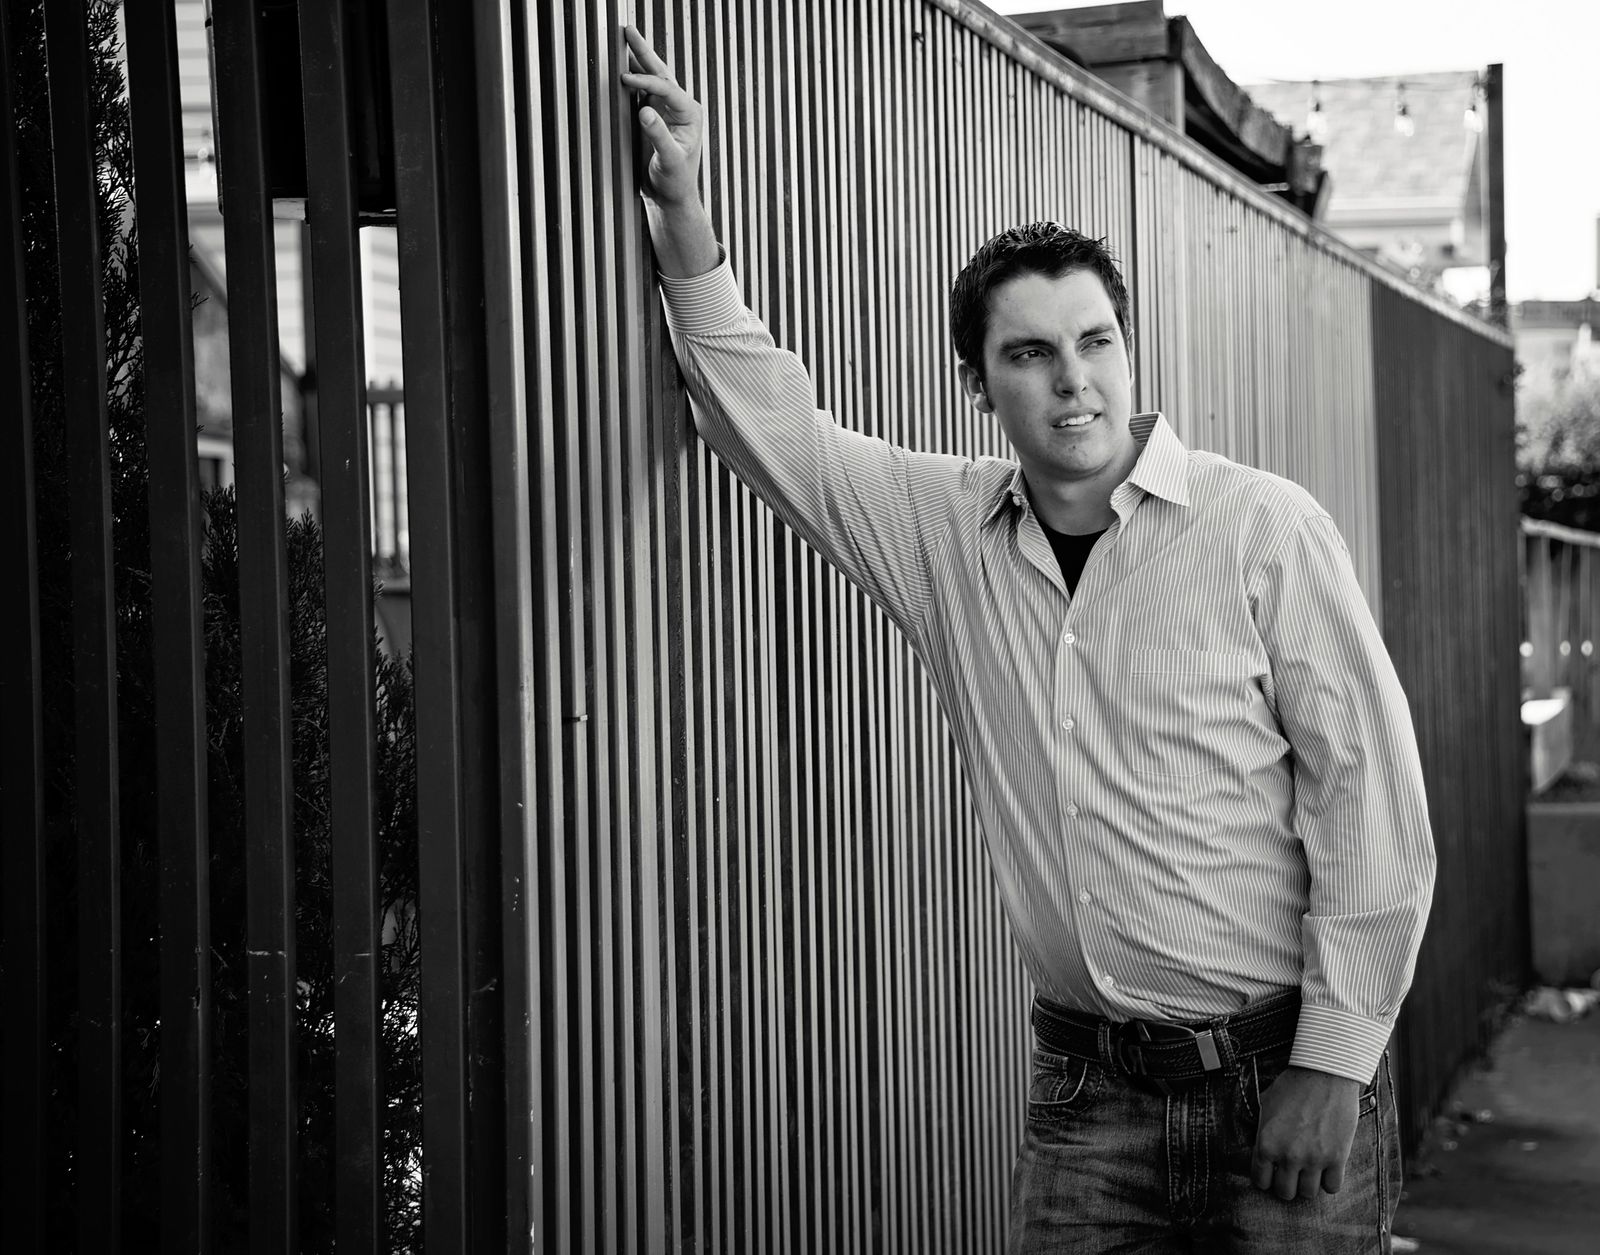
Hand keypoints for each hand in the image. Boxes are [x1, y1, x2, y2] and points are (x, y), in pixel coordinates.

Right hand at [620, 25, 704, 208]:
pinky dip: (633, 76)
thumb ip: (659, 135)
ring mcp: (668, 109)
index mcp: (690, 113)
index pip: (666, 86)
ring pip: (653, 77)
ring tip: (624, 39)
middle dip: (644, 51)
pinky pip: (644, 90)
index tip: (624, 78)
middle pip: (661, 72)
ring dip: (638, 58)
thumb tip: (645, 110)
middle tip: (628, 30)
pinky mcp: (656, 116)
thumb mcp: (670, 160)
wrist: (672, 196)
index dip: (645, 79)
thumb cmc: (676, 181)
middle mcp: (681, 107)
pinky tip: (622, 65)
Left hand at [1250, 1065, 1360, 1200]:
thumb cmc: (1293, 1085)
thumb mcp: (1265, 1105)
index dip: (1267, 1178)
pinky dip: (1330, 1181)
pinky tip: (1327, 1167)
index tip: (1273, 1173)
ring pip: (1308, 1194)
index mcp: (1266, 1143)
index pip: (1261, 1181)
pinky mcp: (1338, 1158)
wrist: (1324, 1073)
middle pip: (1285, 1192)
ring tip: (1310, 1170)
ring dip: (1308, 1184)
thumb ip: (1261, 1132)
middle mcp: (1288, 1156)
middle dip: (1287, 1184)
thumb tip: (1260, 1150)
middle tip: (1292, 1173)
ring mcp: (1313, 1159)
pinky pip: (1332, 1188)